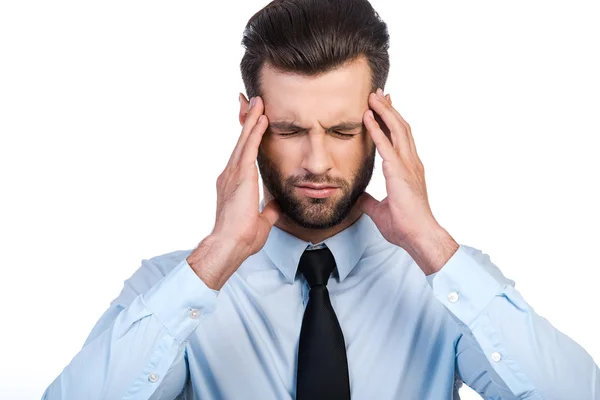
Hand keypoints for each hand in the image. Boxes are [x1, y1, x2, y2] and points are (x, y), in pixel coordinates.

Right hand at [188, 96, 281, 289]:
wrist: (229, 244)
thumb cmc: (241, 237)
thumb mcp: (261, 221)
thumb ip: (268, 210)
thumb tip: (275, 206)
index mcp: (234, 184)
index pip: (243, 155)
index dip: (248, 139)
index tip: (253, 123)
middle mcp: (230, 175)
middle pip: (241, 142)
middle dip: (248, 121)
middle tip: (254, 102)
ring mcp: (233, 173)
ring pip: (244, 140)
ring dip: (252, 120)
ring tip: (259, 102)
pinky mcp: (240, 175)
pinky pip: (249, 148)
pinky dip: (255, 132)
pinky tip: (262, 118)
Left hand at [357, 89, 457, 273]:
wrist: (419, 236)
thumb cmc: (405, 227)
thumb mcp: (381, 211)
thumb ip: (370, 201)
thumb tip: (359, 198)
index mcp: (409, 170)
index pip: (400, 139)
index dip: (391, 122)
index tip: (384, 108)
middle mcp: (411, 163)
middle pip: (401, 128)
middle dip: (389, 109)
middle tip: (379, 93)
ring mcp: (407, 165)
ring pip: (397, 129)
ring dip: (384, 111)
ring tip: (373, 96)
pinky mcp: (399, 171)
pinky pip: (385, 145)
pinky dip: (376, 128)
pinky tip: (367, 116)